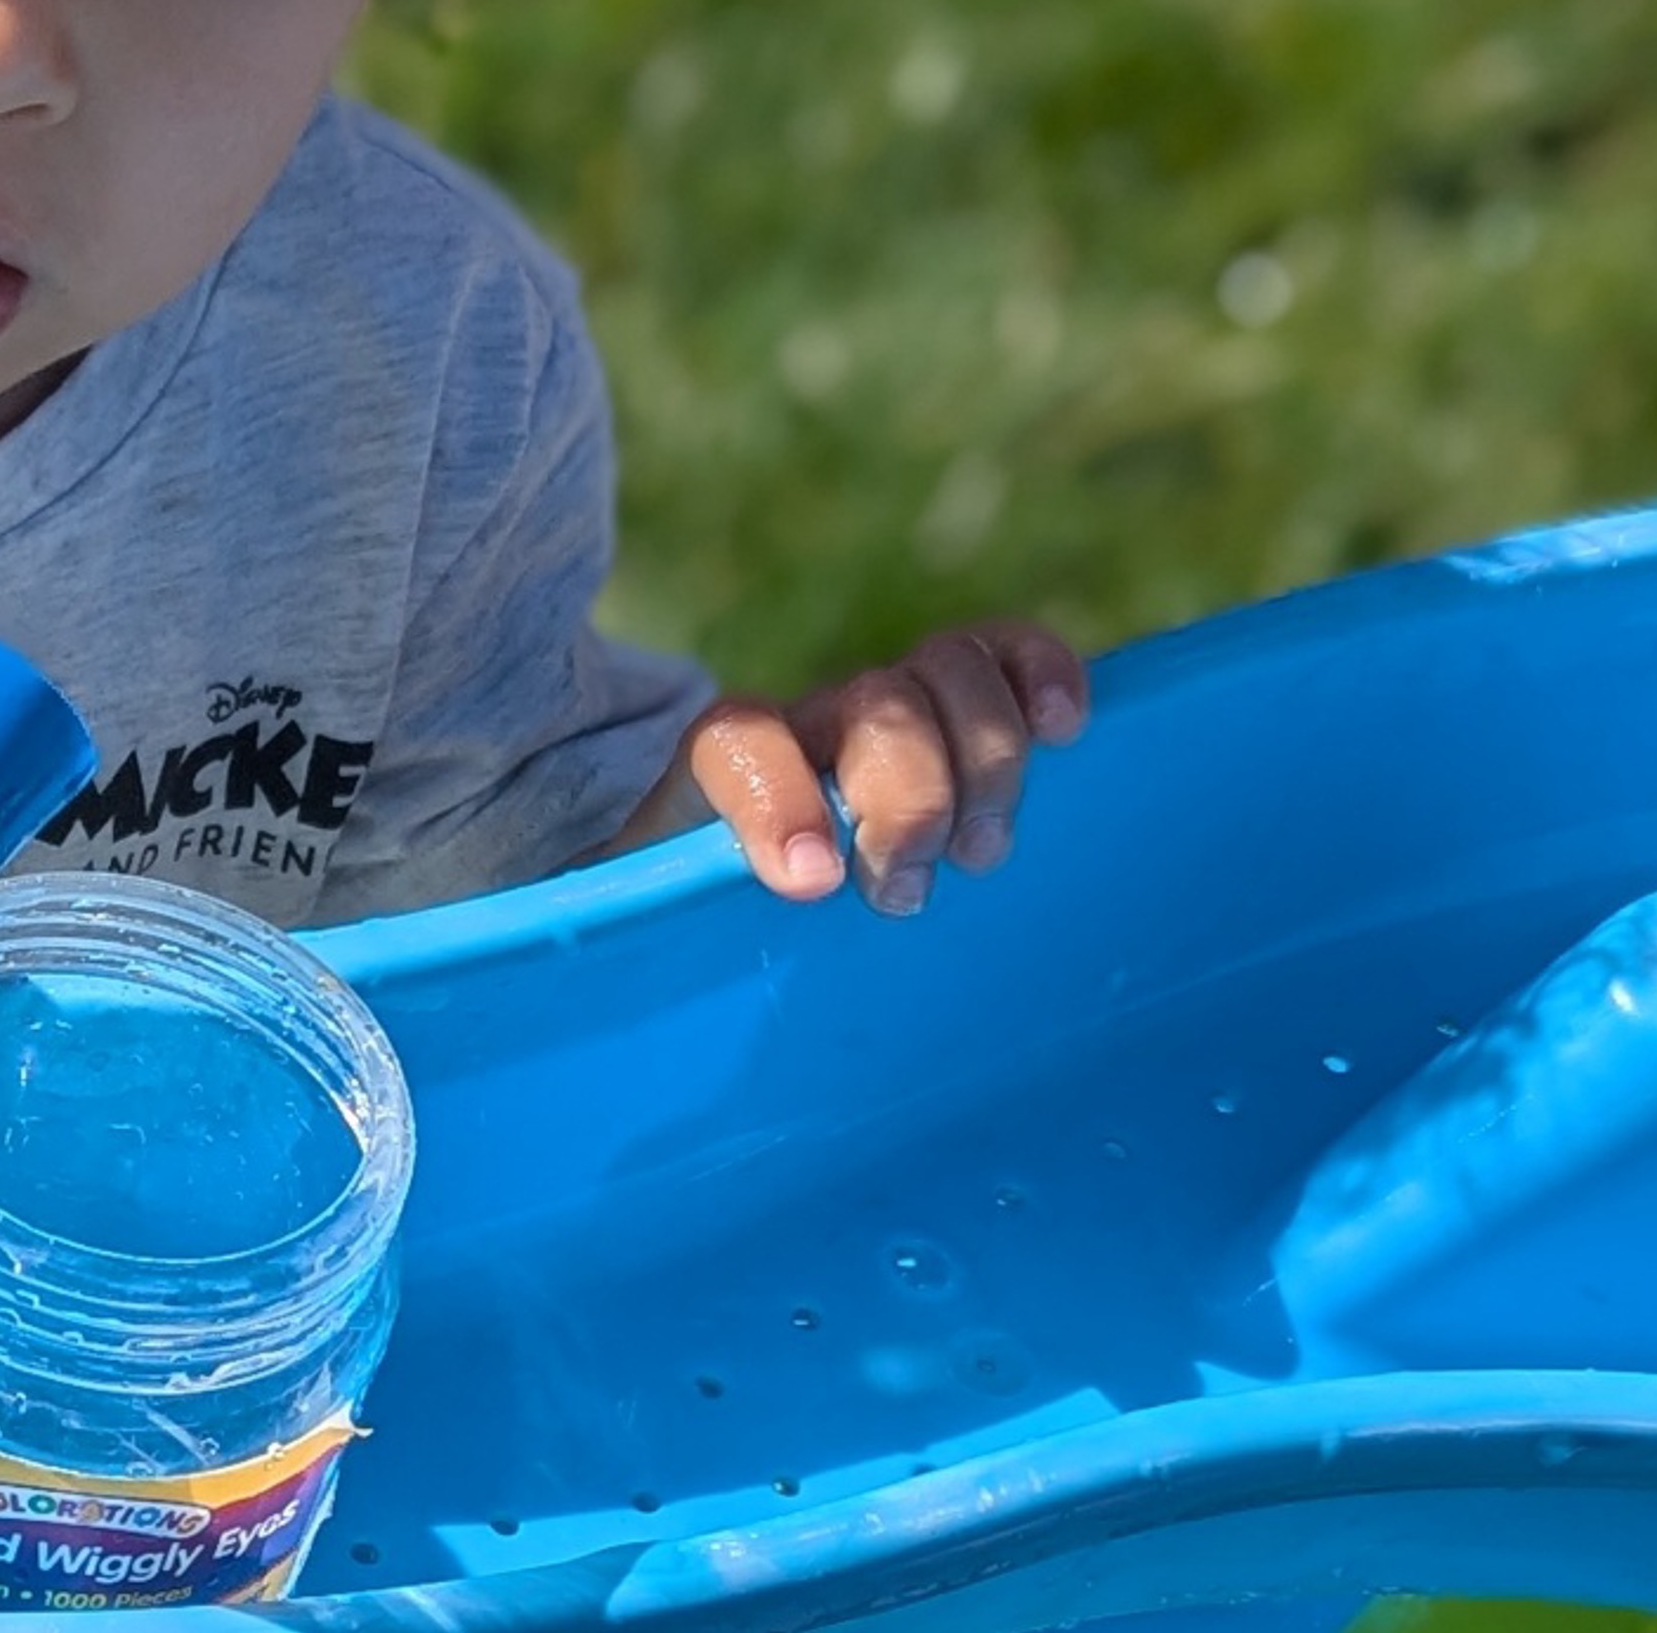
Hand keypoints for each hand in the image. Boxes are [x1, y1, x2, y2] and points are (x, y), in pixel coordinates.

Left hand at [667, 622, 1089, 915]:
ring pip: (945, 671)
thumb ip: (639, 945)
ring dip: (983, 760)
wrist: (732, 872)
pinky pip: (1004, 656)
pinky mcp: (961, 713)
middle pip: (870, 706)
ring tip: (982, 852)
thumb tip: (591, 999)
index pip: (737, 742)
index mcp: (723, 772)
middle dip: (909, 799)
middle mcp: (813, 725)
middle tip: (905, 891)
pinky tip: (1065, 728)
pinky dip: (1042, 675)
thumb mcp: (659, 934)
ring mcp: (890, 709)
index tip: (812, 883)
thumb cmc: (703, 920)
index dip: (779, 798)